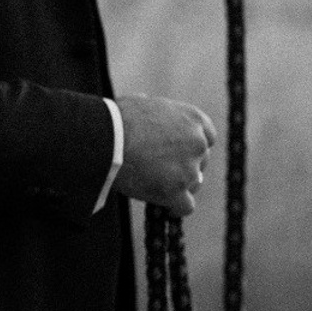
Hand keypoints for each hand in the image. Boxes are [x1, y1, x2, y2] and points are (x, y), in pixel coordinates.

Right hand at [115, 94, 215, 216]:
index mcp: (192, 119)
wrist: (104, 139)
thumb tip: (149, 110)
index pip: (207, 137)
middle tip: (163, 170)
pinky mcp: (176, 191)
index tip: (180, 153)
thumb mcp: (143, 103)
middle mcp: (197, 142)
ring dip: (179, 186)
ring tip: (157, 187)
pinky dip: (175, 207)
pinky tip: (165, 207)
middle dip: (184, 166)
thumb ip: (157, 113)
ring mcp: (189, 169)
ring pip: (193, 184)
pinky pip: (185, 206)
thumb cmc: (116, 119)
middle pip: (200, 161)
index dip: (193, 147)